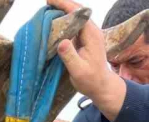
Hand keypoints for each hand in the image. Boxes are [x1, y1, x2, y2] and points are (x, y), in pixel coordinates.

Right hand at [47, 0, 125, 118]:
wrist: (101, 86)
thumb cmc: (91, 80)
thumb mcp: (78, 71)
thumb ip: (70, 57)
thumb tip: (61, 42)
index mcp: (92, 35)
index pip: (78, 14)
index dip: (65, 5)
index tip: (51, 1)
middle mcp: (92, 31)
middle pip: (78, 11)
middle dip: (63, 4)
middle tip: (47, 1)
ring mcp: (89, 34)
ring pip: (76, 17)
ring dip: (64, 11)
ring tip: (49, 9)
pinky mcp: (85, 38)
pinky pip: (75, 24)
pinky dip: (65, 20)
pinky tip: (56, 21)